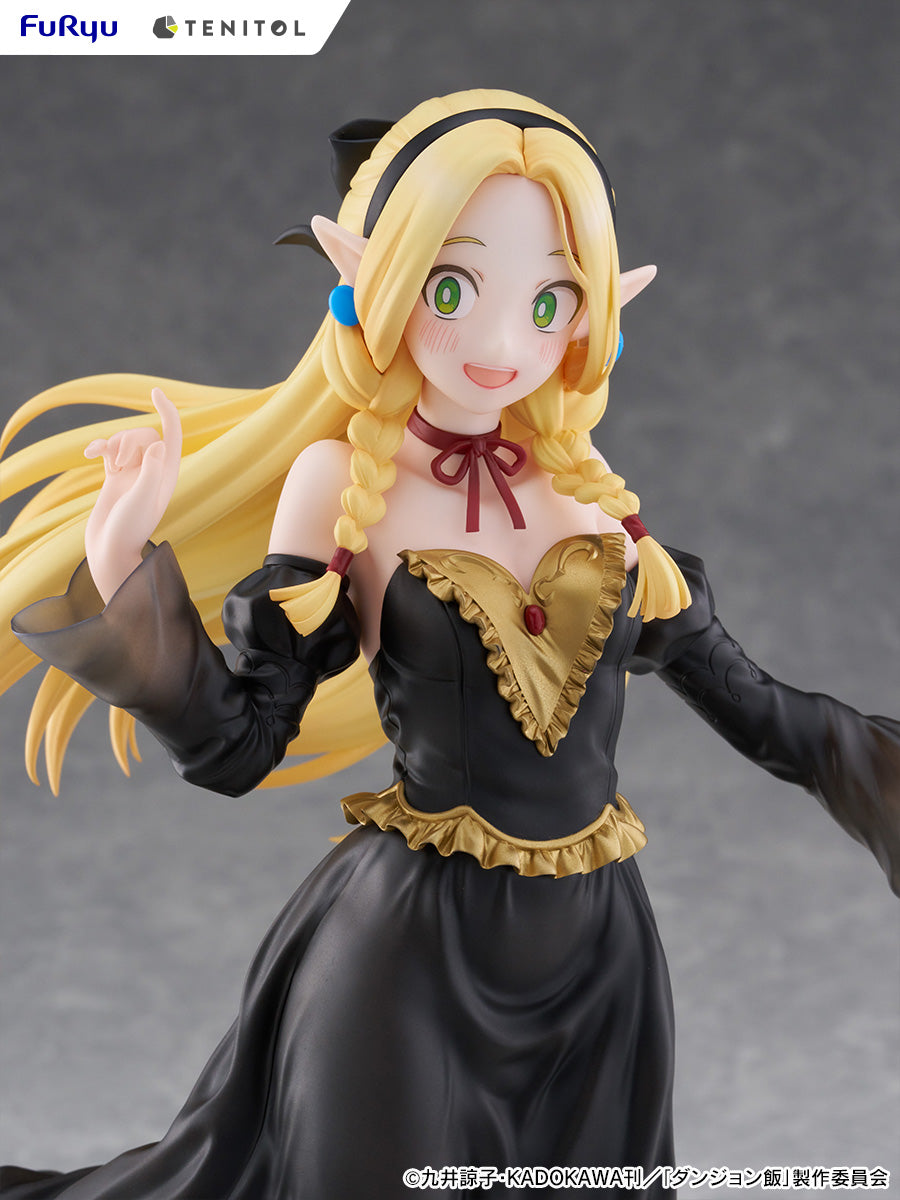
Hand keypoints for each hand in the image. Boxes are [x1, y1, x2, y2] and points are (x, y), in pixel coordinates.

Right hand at [84, 387, 181, 602]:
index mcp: (167, 475)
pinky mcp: (114, 478)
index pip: (172, 435)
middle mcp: (153, 472)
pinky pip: (108, 452)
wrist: (109, 550)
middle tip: (121, 465)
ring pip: (125, 441)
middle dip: (129, 440)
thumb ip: (152, 472)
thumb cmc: (129, 530)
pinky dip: (99, 448)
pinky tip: (89, 455)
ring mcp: (133, 474)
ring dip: (115, 445)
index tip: (155, 391)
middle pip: (144, 435)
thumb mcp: (142, 500)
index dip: (168, 411)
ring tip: (110, 467)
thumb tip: (159, 444)